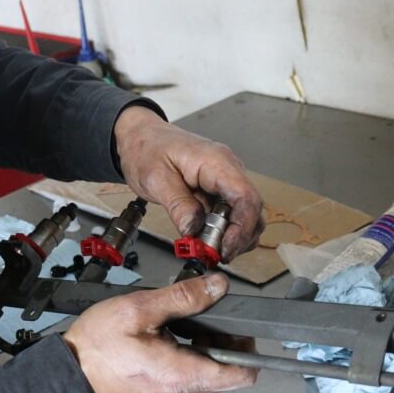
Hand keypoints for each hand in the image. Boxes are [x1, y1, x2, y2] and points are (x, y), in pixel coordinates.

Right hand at [62, 273, 257, 392]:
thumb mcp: (140, 309)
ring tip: (180, 326)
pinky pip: (196, 378)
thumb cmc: (98, 345)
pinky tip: (171, 339)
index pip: (243, 374)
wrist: (71, 373)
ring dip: (207, 347)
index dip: (247, 346)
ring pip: (214, 373)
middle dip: (223, 340)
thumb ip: (184, 297)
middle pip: (230, 370)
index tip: (238, 325)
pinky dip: (193, 356)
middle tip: (200, 317)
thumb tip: (218, 287)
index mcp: (183, 376)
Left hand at [114, 106, 263, 260]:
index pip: (246, 197)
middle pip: (252, 209)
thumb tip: (193, 230)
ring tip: (210, 250)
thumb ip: (178, 205)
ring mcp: (226, 180)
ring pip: (246, 215)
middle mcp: (228, 170)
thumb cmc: (147, 149)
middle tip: (216, 255)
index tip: (225, 249)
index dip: (241, 228)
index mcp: (216, 162)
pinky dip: (225, 231)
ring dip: (234, 237)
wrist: (141, 136)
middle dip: (239, 238)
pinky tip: (209, 240)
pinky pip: (232, 214)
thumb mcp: (155, 179)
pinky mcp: (219, 190)